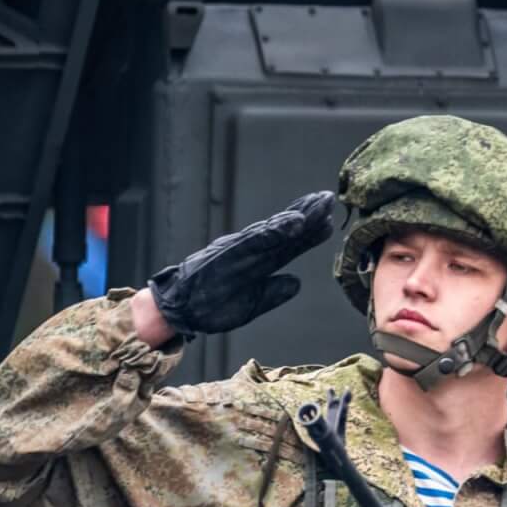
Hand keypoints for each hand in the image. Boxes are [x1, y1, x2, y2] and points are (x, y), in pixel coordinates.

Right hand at [147, 191, 335, 337]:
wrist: (178, 308)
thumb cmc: (211, 304)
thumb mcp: (250, 304)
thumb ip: (273, 293)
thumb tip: (296, 283)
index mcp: (256, 262)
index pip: (287, 244)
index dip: (309, 232)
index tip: (329, 218)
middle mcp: (250, 251)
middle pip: (285, 231)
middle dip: (309, 215)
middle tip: (329, 198)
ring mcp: (241, 250)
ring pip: (275, 231)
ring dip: (299, 216)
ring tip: (319, 204)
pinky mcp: (231, 254)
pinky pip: (259, 240)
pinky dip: (278, 229)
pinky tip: (296, 221)